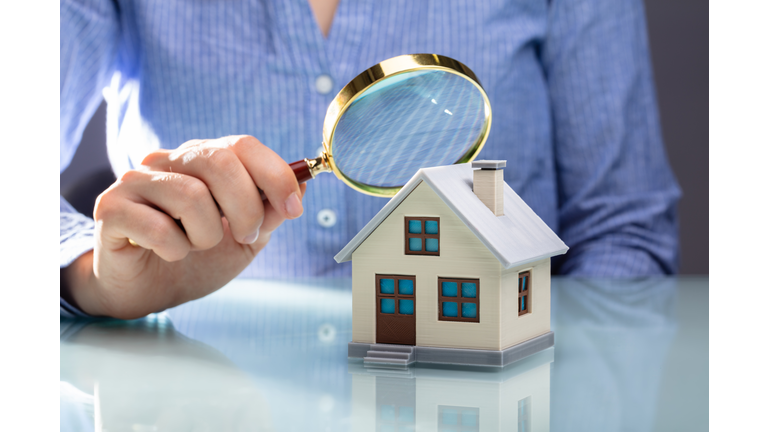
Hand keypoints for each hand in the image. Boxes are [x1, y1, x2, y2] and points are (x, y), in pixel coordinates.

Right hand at [61, 135, 305, 318]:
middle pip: (218, 161)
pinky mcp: (111, 208)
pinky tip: (167, 254)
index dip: (275, 175)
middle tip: (244, 236)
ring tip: (195, 246)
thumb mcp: (246, 238)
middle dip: (246, 208)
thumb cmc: (196, 260)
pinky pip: (159, 227)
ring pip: (191, 196)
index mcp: (202, 159)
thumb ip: (270, 212)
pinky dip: (174, 250)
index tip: (293, 209)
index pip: (242, 145)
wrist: (147, 292)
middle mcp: (168, 161)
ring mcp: (136, 181)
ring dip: (206, 236)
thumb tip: (302, 184)